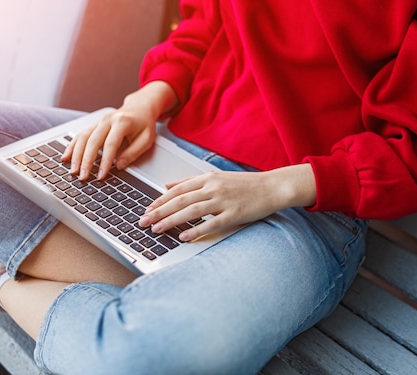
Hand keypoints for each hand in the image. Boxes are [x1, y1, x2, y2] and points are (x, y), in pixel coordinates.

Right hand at [62, 81, 177, 179]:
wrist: (139, 108)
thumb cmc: (144, 124)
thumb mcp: (146, 139)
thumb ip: (134, 152)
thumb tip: (119, 166)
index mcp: (122, 122)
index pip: (110, 144)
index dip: (105, 161)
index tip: (101, 175)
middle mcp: (107, 120)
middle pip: (93, 141)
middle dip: (86, 160)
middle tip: (83, 176)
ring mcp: (99, 121)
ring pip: (83, 138)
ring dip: (76, 155)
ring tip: (73, 170)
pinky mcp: (94, 125)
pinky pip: (80, 135)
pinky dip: (72, 146)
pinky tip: (66, 157)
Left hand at [139, 164, 316, 240]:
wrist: (273, 187)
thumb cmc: (245, 185)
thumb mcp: (216, 177)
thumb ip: (191, 181)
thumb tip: (167, 185)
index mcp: (208, 178)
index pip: (177, 190)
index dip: (159, 200)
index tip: (147, 209)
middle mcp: (213, 188)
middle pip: (180, 200)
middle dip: (159, 212)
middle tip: (143, 222)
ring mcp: (224, 201)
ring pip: (191, 211)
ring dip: (171, 221)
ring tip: (157, 230)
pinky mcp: (234, 214)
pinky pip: (212, 223)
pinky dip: (196, 231)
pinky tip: (184, 238)